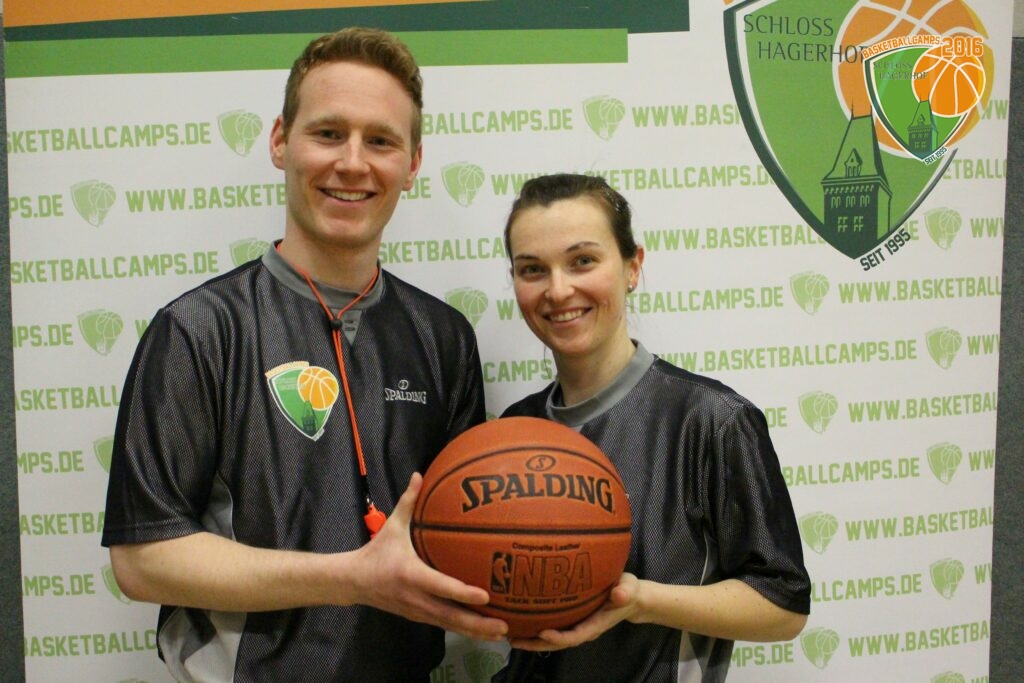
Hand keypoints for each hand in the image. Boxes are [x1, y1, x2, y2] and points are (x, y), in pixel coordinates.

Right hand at [347, 473, 508, 640]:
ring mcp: (419, 612)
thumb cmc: (377, 552)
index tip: (486, 596)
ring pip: (451, 625)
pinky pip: (446, 625)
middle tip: (504, 626)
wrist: (354, 583)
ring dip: (476, 631)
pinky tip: (484, 632)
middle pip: (451, 615)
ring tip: (503, 634)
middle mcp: (417, 598)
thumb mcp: (391, 527)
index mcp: (412, 575)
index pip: (441, 586)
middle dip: (478, 623)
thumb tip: (420, 474)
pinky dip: (465, 630)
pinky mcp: (420, 618)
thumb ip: (408, 502)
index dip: (463, 592)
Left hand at [508, 573, 641, 650]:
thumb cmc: (627, 590)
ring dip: (532, 640)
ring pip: (552, 638)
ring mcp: (576, 626)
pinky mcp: (571, 620)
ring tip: (510, 637)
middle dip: (536, 644)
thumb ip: (625, 591)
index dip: (559, 637)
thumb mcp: (628, 588)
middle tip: (514, 640)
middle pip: (558, 642)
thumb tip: (620, 595)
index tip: (542, 632)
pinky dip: (536, 629)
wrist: (629, 596)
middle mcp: (583, 629)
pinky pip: (552, 628)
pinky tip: (520, 623)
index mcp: (595, 624)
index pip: (575, 635)